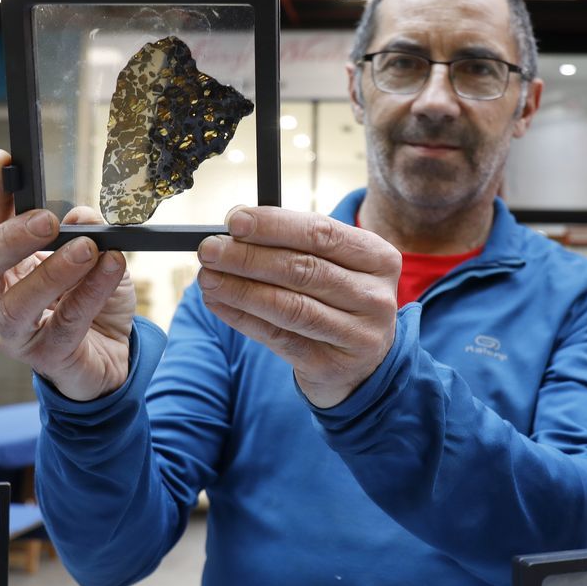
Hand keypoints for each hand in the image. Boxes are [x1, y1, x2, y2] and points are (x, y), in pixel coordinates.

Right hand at [0, 150, 135, 400]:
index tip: (4, 161)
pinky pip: (66, 324)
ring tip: (86, 248)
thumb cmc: (93, 302)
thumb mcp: (96, 257)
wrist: (113, 358)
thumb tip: (81, 215)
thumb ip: (86, 233)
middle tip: (46, 220)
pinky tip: (111, 269)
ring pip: (17, 304)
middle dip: (7, 238)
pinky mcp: (47, 358)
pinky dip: (90, 293)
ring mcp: (16, 333)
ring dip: (52, 272)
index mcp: (2, 267)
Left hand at [196, 206, 401, 407]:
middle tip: (209, 249)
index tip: (233, 220)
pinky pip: (278, 337)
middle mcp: (375, 297)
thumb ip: (294, 243)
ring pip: (289, 306)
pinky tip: (217, 302)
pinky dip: (242, 317)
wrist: (363, 364)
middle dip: (248, 257)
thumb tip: (235, 224)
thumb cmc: (339, 299)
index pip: (322, 233)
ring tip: (207, 277)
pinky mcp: (331, 365)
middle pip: (303, 269)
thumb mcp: (335, 265)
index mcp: (379, 258)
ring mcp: (358, 335)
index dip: (274, 225)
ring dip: (240, 289)